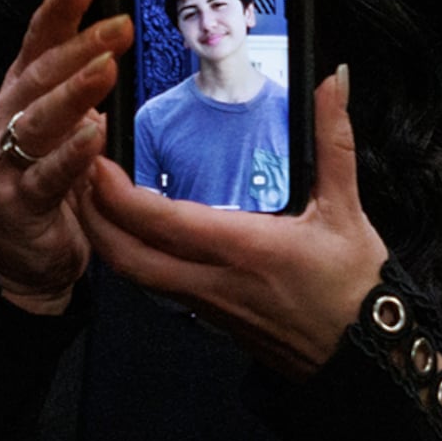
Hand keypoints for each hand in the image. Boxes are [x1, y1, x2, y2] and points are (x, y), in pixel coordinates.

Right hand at [0, 0, 125, 315]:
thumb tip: (113, 44)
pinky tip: (95, 135)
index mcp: (19, 94)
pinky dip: (71, 155)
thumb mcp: (64, 125)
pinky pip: (46, 175)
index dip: (59, 7)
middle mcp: (6, 118)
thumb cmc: (49, 181)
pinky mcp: (16, 202)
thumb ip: (80, 87)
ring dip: (75, 92)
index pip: (38, 41)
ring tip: (106, 68)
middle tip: (121, 25)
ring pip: (40, 119)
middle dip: (82, 46)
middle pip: (42, 74)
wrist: (26, 255)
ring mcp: (5, 160)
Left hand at [80, 68, 390, 373]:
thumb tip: (332, 81)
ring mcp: (206, 305)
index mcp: (243, 248)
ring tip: (89, 195)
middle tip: (74, 171)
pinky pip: (155, 286)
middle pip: (125, 255)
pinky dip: (131, 257)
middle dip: (89, 216)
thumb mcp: (348, 210)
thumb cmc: (357, 288)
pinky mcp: (209, 318)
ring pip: (134, 276)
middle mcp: (212, 280)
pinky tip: (129, 231)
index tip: (95, 157)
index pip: (158, 221)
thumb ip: (334, 140)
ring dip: (105, 238)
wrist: (367, 358)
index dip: (115, 191)